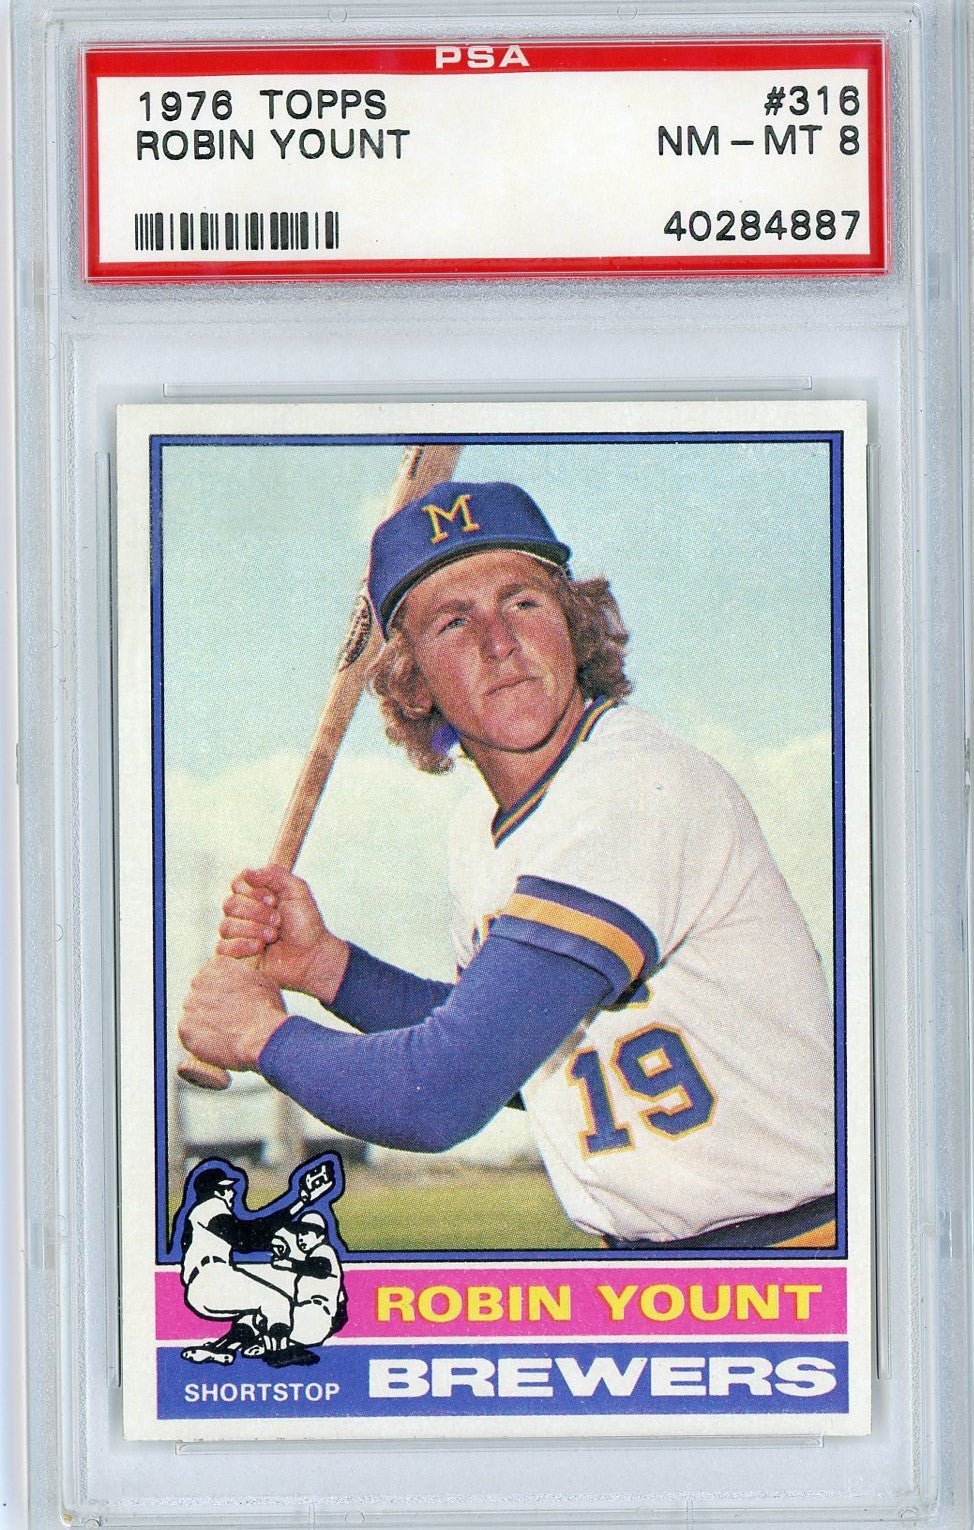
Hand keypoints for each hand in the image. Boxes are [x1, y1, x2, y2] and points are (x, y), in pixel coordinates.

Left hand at [179, 955, 287, 1071]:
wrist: (262, 1036)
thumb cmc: (267, 1010)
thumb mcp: (261, 981)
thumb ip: (243, 977)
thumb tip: (241, 983)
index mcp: (218, 966)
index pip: (211, 976)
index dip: (220, 992)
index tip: (229, 1003)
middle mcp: (199, 982)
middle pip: (199, 995)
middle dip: (210, 1007)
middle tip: (227, 1021)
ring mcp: (190, 1005)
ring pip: (194, 1015)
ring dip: (204, 1024)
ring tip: (225, 1035)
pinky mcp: (184, 1028)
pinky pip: (189, 1035)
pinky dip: (199, 1041)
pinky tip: (217, 1044)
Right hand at [216, 864, 349, 1002]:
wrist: (311, 955)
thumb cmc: (306, 923)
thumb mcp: (297, 891)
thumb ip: (274, 874)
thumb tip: (246, 872)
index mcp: (256, 894)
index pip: (237, 884)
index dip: (252, 892)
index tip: (273, 900)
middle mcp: (244, 912)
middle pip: (230, 904)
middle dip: (257, 913)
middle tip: (278, 921)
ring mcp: (239, 932)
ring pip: (226, 926)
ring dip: (253, 930)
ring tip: (273, 936)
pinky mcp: (237, 953)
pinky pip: (222, 947)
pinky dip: (241, 946)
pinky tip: (259, 947)